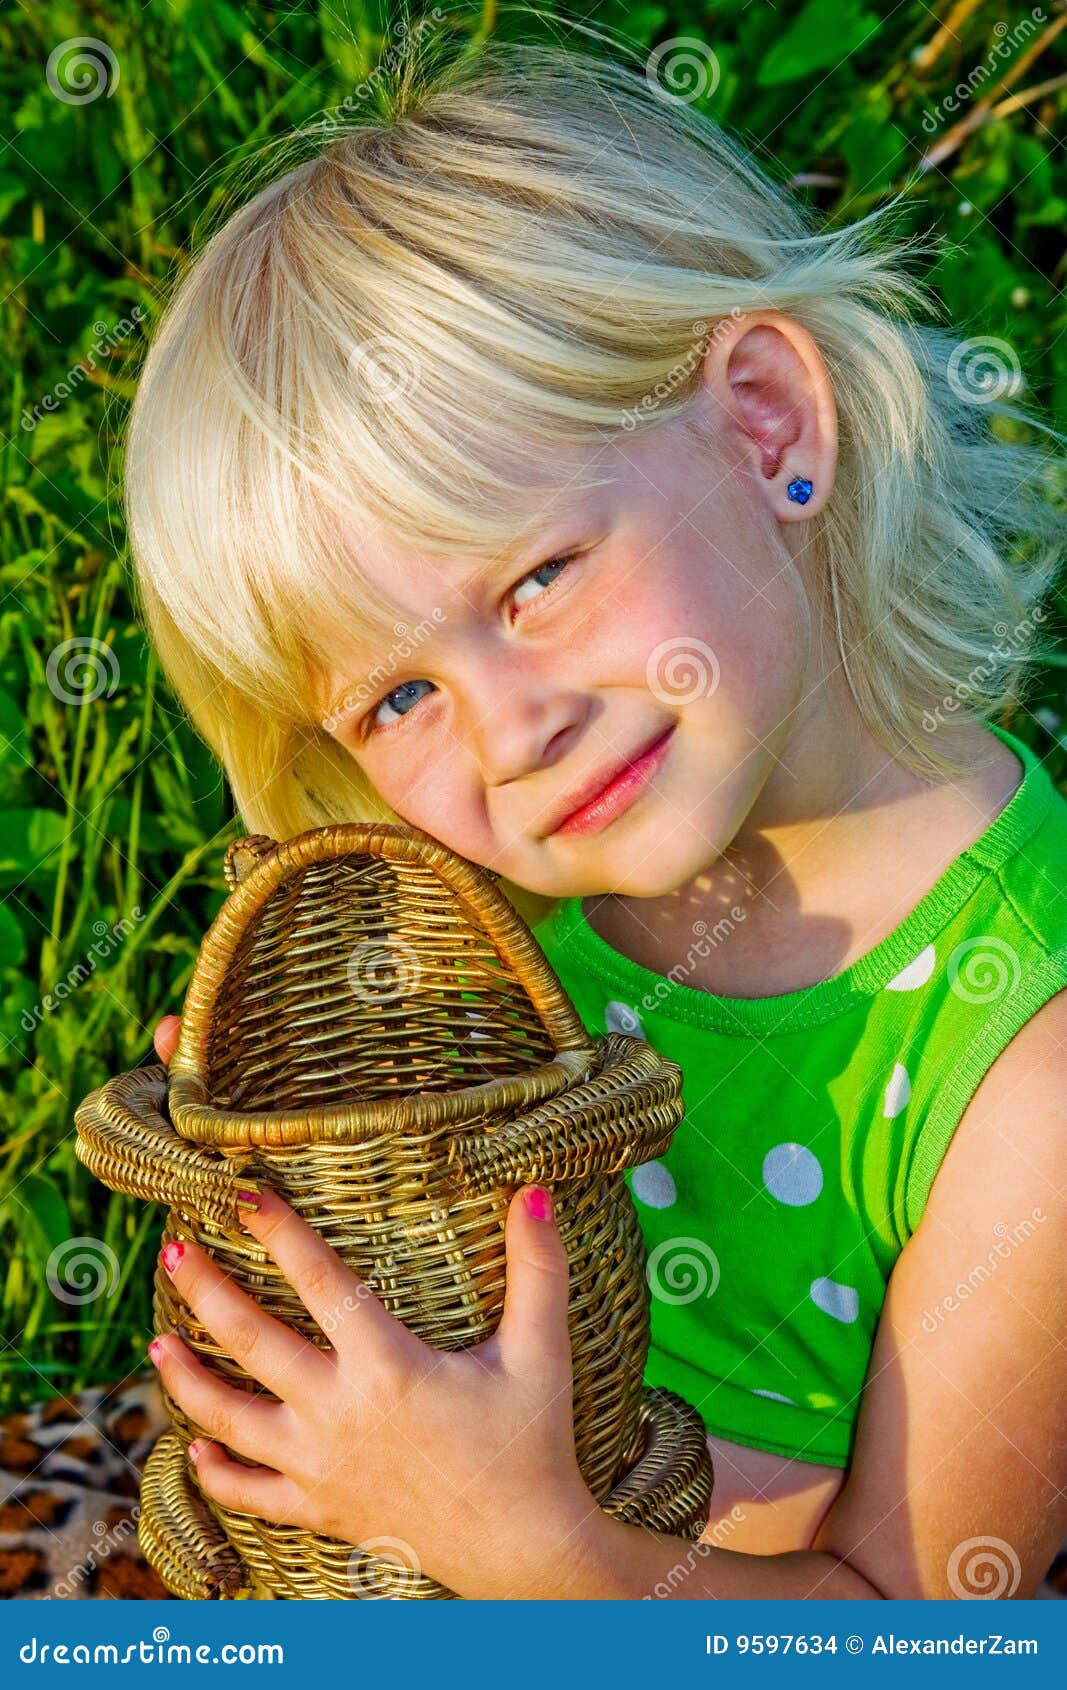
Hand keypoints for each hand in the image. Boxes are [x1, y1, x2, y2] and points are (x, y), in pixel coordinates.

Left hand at [146, 1016, 604, 1598]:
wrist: (522, 1548)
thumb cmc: (531, 1443)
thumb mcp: (539, 1351)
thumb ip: (537, 1268)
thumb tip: (536, 1190)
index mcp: (387, 1367)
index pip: (320, 1282)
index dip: (280, 1233)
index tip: (243, 1194)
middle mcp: (340, 1413)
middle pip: (252, 1343)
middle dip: (206, 1292)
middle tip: (174, 1251)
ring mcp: (322, 1466)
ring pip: (232, 1419)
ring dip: (188, 1380)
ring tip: (157, 1342)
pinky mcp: (321, 1509)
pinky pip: (251, 1493)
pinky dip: (216, 1470)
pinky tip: (195, 1445)